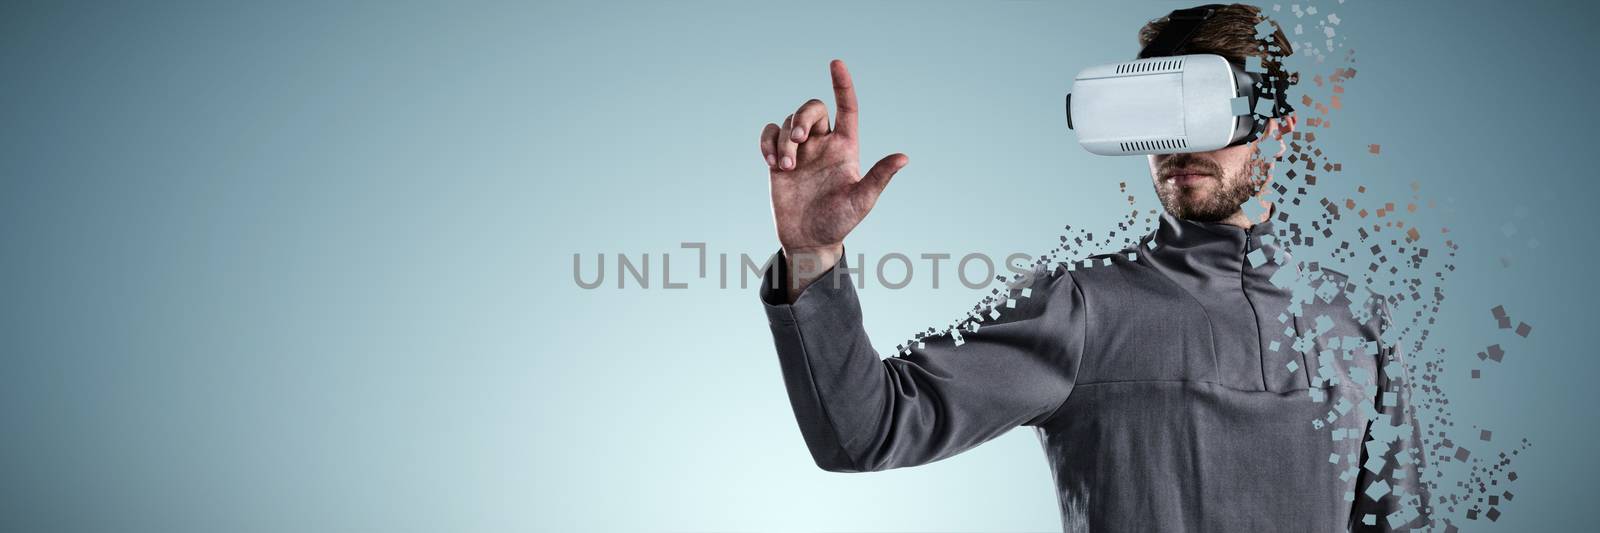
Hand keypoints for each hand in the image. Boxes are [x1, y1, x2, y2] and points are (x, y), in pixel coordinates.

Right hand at [759, 60, 907, 299]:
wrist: (808, 239)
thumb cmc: (839, 222)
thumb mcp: (862, 201)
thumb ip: (879, 177)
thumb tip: (904, 158)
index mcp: (845, 147)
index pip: (847, 107)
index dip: (842, 85)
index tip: (836, 63)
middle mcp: (823, 144)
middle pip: (812, 108)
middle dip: (803, 117)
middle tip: (799, 139)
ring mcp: (801, 151)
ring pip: (789, 123)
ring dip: (785, 140)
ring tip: (787, 166)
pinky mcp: (779, 160)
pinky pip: (770, 134)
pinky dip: (767, 142)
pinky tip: (772, 161)